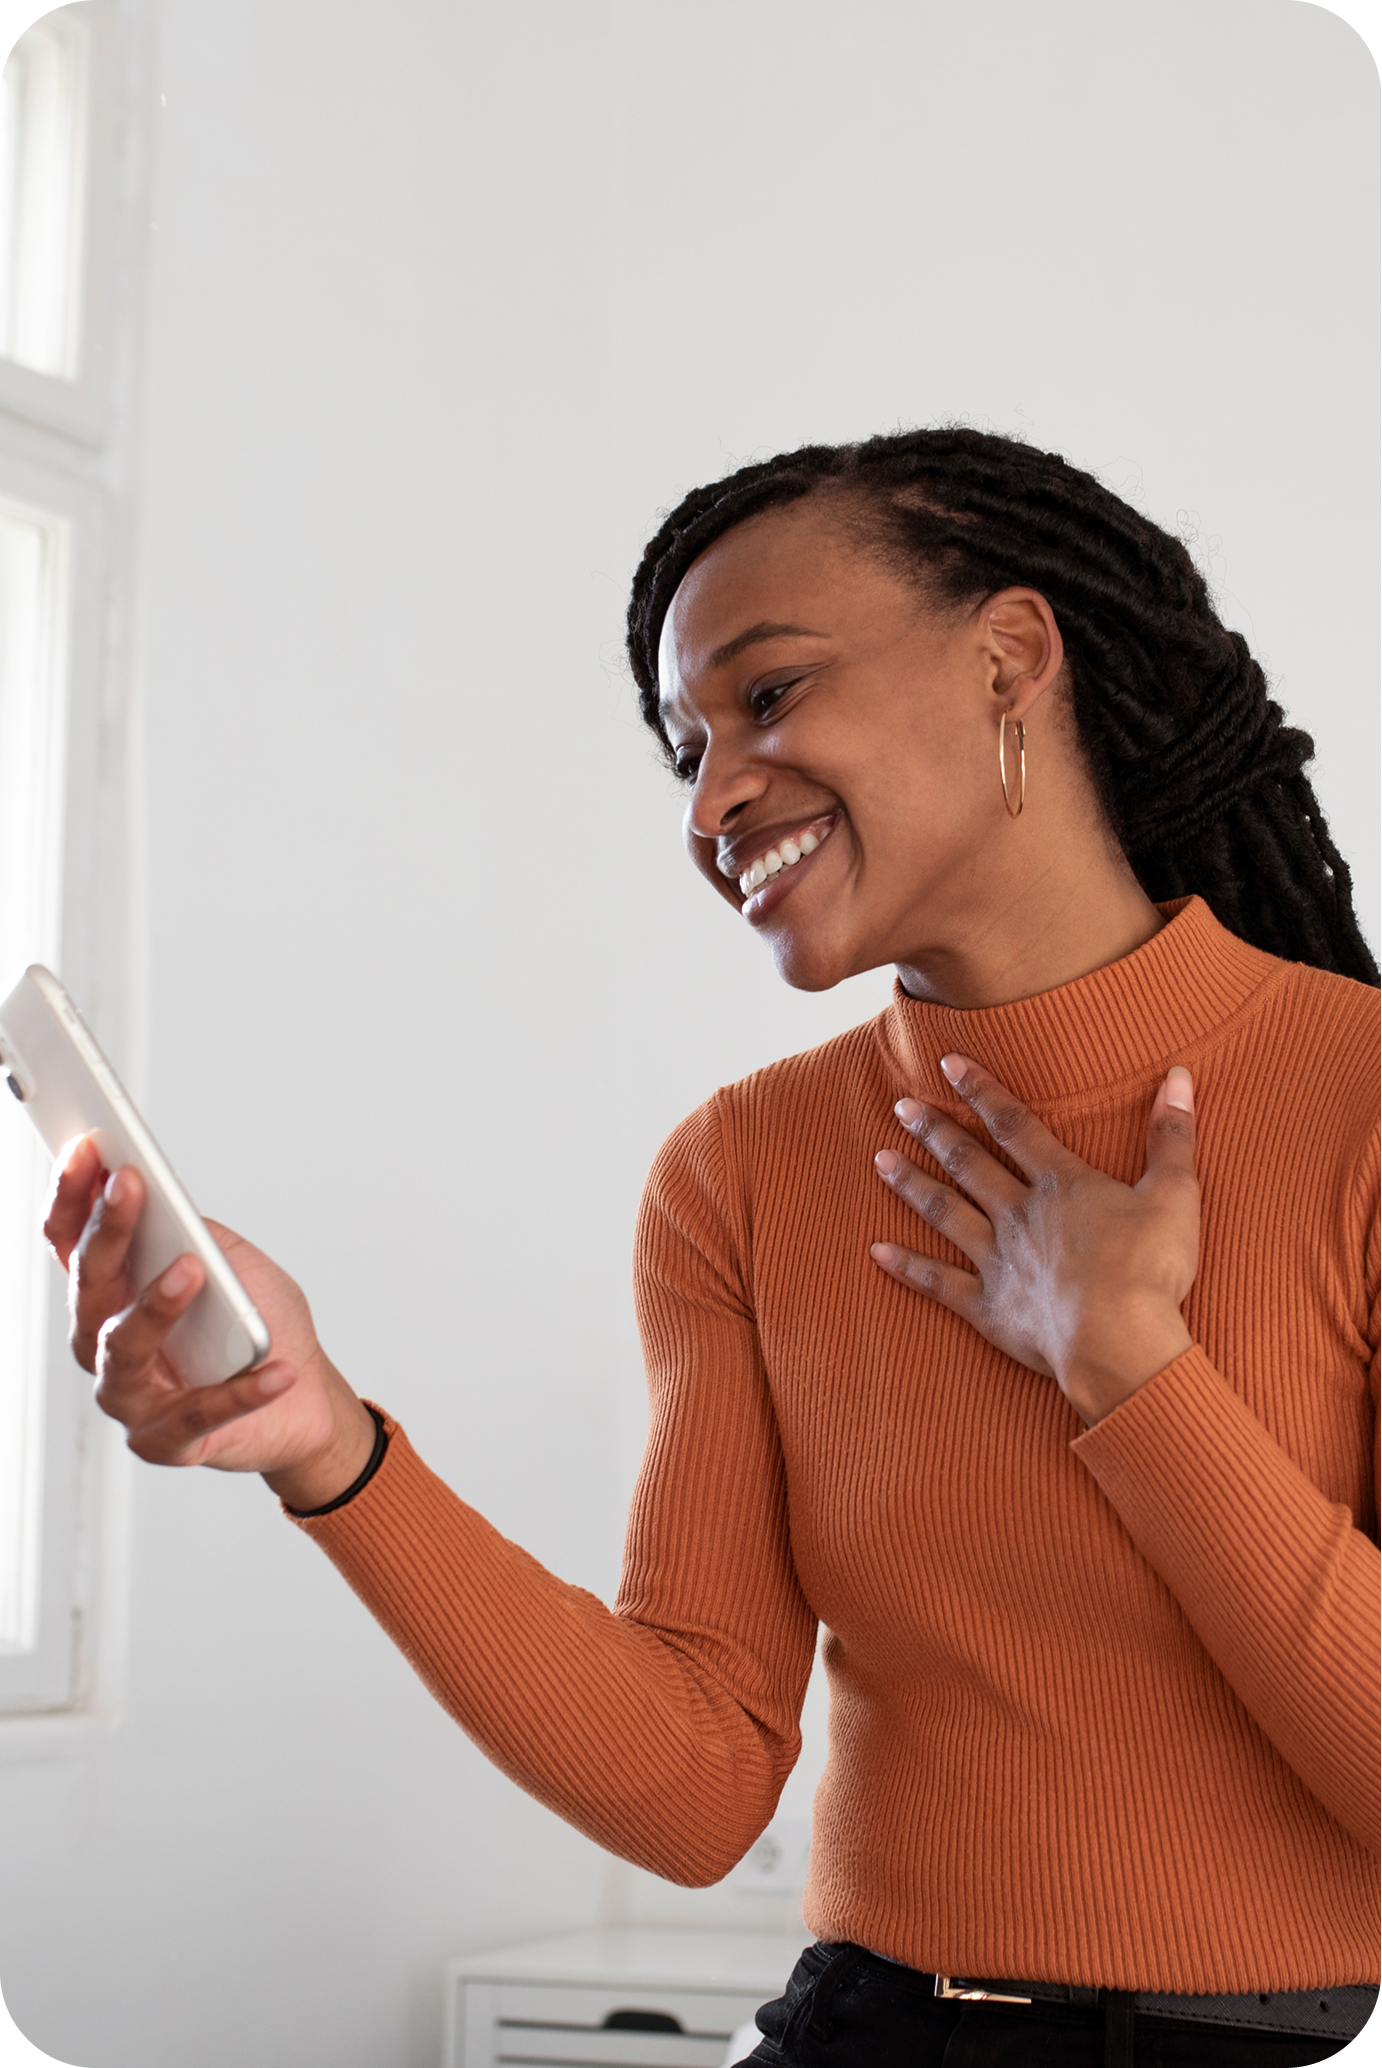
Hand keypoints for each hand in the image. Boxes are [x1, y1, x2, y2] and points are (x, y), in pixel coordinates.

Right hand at [43, 1135, 375, 1506]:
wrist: (304, 1398)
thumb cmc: (255, 1326)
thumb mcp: (231, 1265)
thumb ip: (193, 1235)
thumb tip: (163, 1199)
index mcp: (113, 1294)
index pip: (72, 1241)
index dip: (72, 1195)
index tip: (87, 1148)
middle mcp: (104, 1344)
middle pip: (89, 1285)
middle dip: (107, 1230)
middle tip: (128, 1184)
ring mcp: (131, 1397)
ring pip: (121, 1351)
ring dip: (154, 1305)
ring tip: (191, 1271)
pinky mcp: (168, 1442)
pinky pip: (199, 1416)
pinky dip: (240, 1392)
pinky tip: (276, 1369)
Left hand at [870, 1055, 1198, 1424]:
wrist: (1119, 1341)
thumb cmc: (1150, 1270)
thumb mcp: (1174, 1195)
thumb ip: (1172, 1135)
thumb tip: (1180, 1076)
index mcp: (1061, 1185)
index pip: (1015, 1125)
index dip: (982, 1091)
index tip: (947, 1064)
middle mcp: (1019, 1215)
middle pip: (968, 1164)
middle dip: (933, 1131)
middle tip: (899, 1106)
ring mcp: (998, 1261)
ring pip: (944, 1212)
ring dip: (911, 1184)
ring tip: (879, 1160)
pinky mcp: (988, 1307)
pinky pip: (937, 1283)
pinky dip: (906, 1267)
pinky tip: (876, 1251)